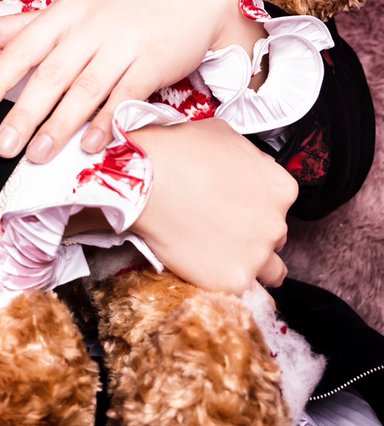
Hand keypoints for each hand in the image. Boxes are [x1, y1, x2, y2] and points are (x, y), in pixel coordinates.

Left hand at [0, 0, 264, 161]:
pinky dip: (107, 120)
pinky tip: (90, 144)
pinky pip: (126, 95)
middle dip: (24, 112)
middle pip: (52, 74)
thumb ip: (25, 24)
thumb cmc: (126, 3)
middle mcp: (91, 27)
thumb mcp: (74, 4)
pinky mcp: (153, 62)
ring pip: (85, 88)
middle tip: (0, 147)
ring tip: (37, 155)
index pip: (24, 46)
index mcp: (67, 11)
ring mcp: (123, 45)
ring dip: (60, 124)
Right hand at [131, 118, 295, 291]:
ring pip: (270, 272)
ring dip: (251, 264)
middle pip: (274, 236)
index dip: (256, 204)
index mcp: (280, 188)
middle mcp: (276, 224)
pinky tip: (205, 267)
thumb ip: (247, 157)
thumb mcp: (223, 134)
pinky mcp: (232, 281)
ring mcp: (256, 256)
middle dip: (253, 233)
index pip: (278, 203)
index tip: (236, 205)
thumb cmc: (177, 152)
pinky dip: (225, 280)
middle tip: (222, 226)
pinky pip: (241, 291)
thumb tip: (243, 166)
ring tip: (221, 256)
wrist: (145, 180)